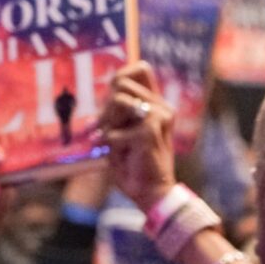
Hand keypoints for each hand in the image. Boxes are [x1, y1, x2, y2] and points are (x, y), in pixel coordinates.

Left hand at [101, 63, 177, 212]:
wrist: (152, 194)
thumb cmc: (135, 165)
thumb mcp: (125, 132)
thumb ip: (120, 112)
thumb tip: (106, 93)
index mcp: (158, 105)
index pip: (141, 69)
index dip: (122, 75)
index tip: (110, 96)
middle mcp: (162, 107)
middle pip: (120, 84)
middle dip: (106, 109)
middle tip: (103, 130)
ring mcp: (158, 117)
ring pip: (116, 101)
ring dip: (107, 124)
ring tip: (112, 144)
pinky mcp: (148, 131)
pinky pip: (113, 130)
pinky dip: (109, 145)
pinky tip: (118, 156)